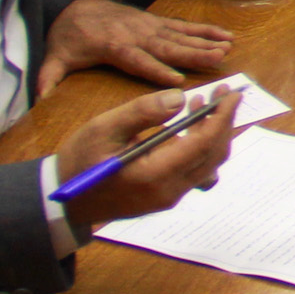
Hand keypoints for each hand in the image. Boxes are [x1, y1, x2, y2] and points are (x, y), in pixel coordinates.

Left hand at [37, 0, 231, 94]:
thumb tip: (37, 100)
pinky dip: (204, 29)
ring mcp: (149, 26)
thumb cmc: (69, 36)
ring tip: (227, 47)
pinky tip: (224, 35)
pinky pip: (183, 26)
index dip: (156, 70)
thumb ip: (48, 78)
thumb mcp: (56, 56)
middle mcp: (136, 34)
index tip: (177, 81)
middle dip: (193, 53)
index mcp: (114, 46)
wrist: (76, 4)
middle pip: (167, 46)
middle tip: (218, 58)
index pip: (138, 60)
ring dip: (205, 41)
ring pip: (180, 35)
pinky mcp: (156, 22)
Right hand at [57, 86, 239, 235]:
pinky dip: (201, 147)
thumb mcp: (103, 129)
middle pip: (213, 155)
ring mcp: (169, 198)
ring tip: (202, 104)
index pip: (203, 144)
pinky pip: (196, 171)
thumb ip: (141, 113)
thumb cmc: (80, 161)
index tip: (231, 93)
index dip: (222, 117)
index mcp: (154, 176)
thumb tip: (179, 98)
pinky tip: (188, 127)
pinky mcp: (166, 197)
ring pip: (208, 164)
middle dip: (224, 122)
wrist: (64, 200)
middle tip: (221, 93)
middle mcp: (168, 192)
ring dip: (213, 133)